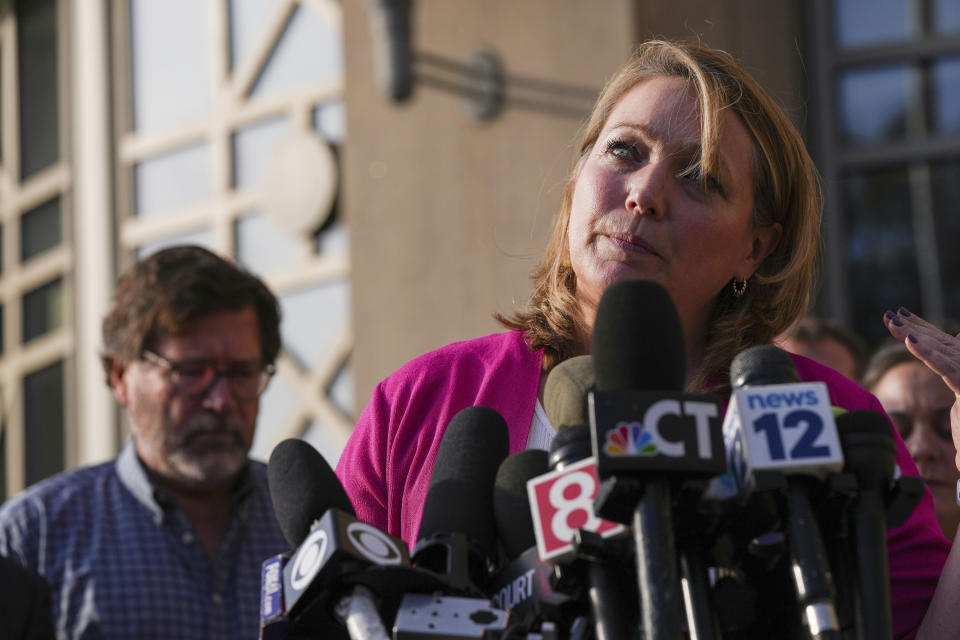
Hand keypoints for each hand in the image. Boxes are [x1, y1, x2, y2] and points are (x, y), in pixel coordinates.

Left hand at [883, 307, 959, 469]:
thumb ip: (953, 390)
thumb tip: (955, 364)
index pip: (940, 345)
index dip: (921, 328)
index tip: (900, 315)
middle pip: (937, 343)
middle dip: (912, 327)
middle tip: (888, 315)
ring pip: (938, 350)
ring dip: (914, 334)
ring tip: (892, 322)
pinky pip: (943, 367)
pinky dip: (927, 353)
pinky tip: (909, 340)